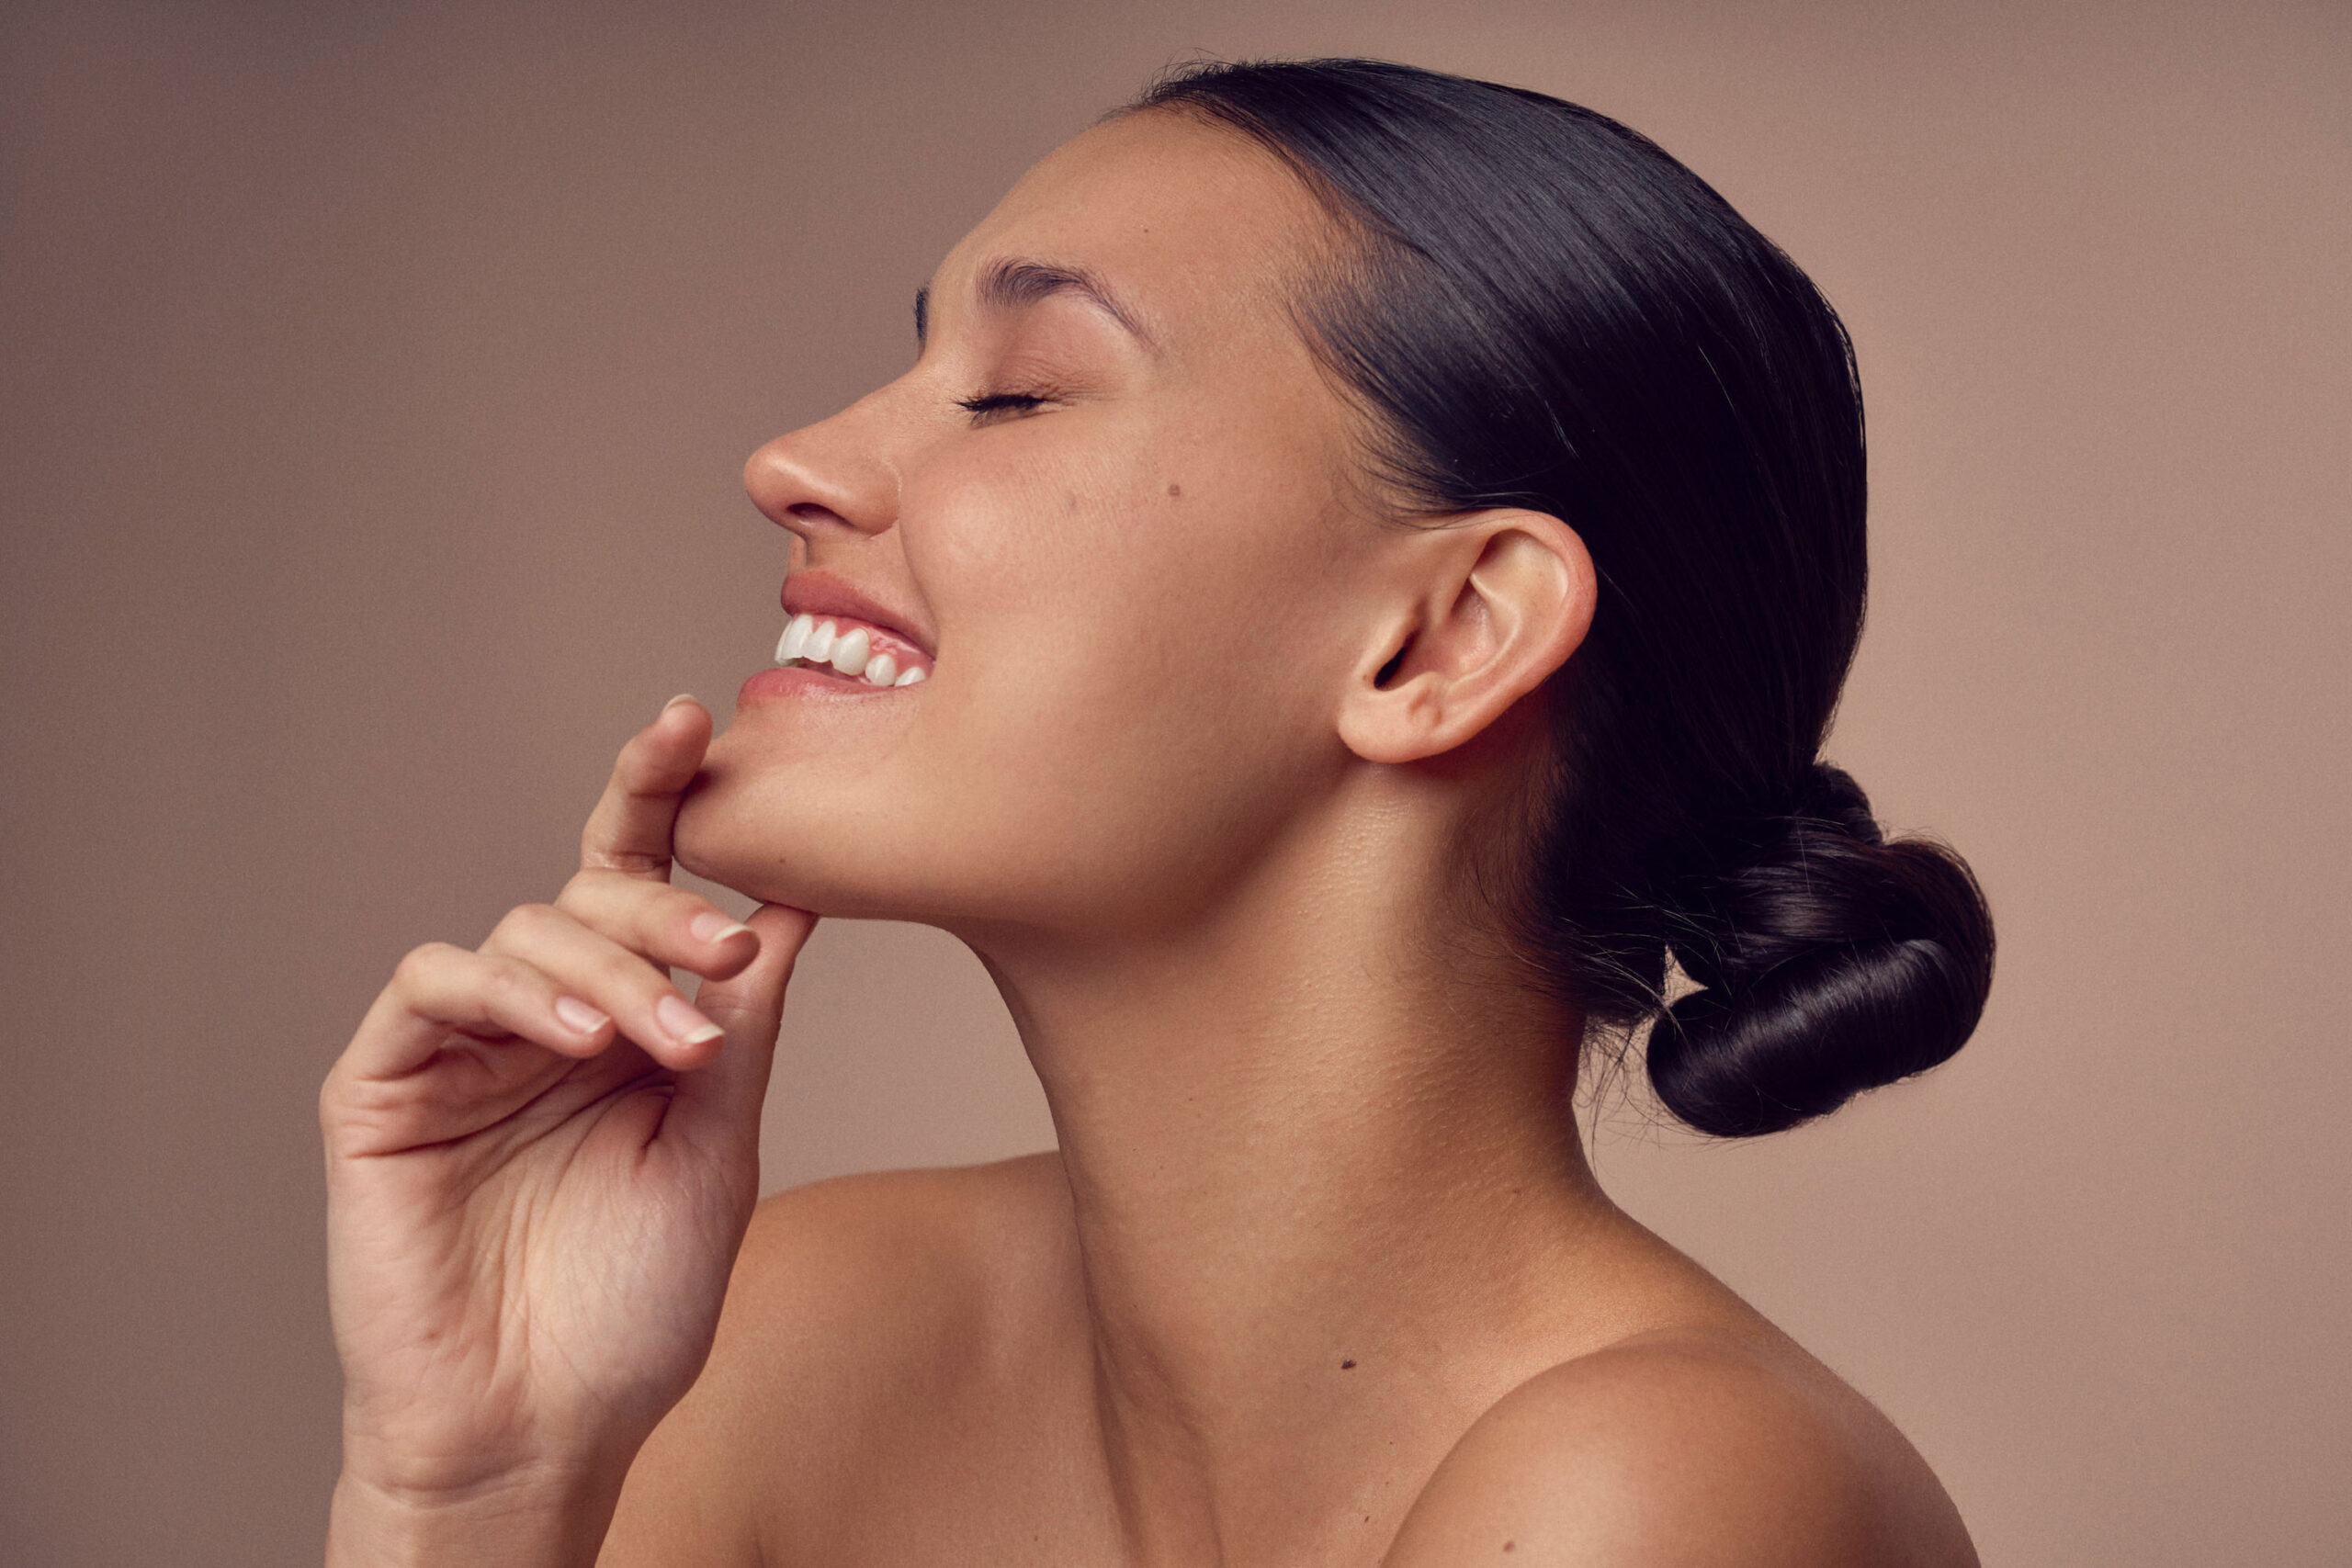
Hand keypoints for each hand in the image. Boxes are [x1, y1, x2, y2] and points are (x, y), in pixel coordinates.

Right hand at [320, 697, 814, 1555]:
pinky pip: (435, 986)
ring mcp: (459, 1046)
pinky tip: (573, 1038)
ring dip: (607, 966)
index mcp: (622, 1020)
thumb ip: (740, 1025)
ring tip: (664, 1040)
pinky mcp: (383, 1084)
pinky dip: (510, 992)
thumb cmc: (636, 1300)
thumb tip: (790, 902)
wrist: (546, 1423)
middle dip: (666, 907)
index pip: (638, 880)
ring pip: (523, 930)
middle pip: (591, 892)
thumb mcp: (719, 1146)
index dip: (659, 794)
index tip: (699, 720)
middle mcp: (541, 1017)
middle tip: (729, 953)